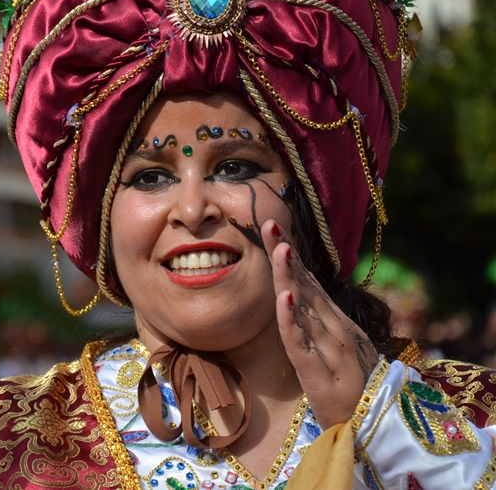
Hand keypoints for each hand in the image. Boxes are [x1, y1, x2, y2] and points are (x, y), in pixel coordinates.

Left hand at [261, 220, 378, 429]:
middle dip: (285, 252)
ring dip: (290, 276)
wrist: (371, 420)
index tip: (272, 224)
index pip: (306, 278)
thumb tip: (295, 290)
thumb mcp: (331, 342)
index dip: (289, 252)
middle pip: (303, 283)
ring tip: (280, 248)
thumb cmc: (348, 381)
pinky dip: (291, 320)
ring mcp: (325, 345)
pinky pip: (300, 341)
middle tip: (270, 221)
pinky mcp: (315, 369)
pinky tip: (283, 298)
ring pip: (302, 306)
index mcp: (329, 318)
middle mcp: (329, 325)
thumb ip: (315, 317)